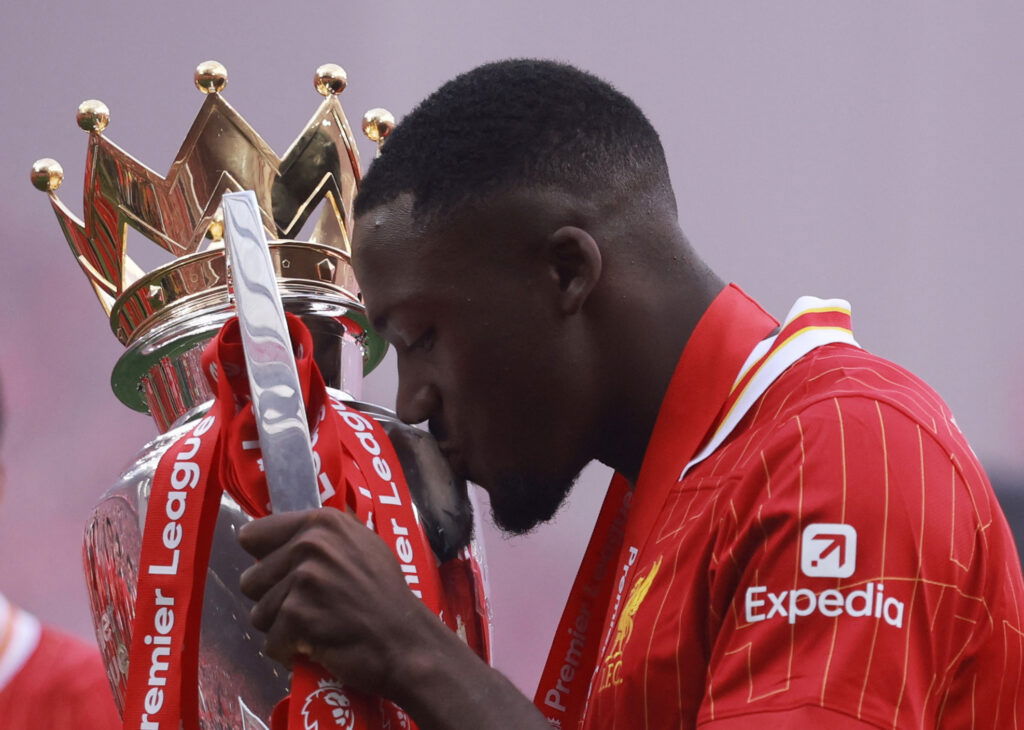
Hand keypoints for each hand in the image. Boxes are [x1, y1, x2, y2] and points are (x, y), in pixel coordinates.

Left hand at [237, 507, 438, 700]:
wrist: (406, 640)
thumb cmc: (383, 595)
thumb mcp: (360, 545)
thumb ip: (321, 537)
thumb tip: (275, 535)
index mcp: (322, 522)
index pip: (252, 535)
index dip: (266, 560)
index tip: (285, 576)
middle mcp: (310, 543)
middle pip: (250, 580)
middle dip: (274, 600)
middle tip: (309, 608)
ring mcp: (304, 579)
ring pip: (258, 614)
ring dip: (282, 629)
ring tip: (316, 627)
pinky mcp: (298, 615)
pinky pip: (271, 643)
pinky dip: (290, 652)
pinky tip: (317, 646)